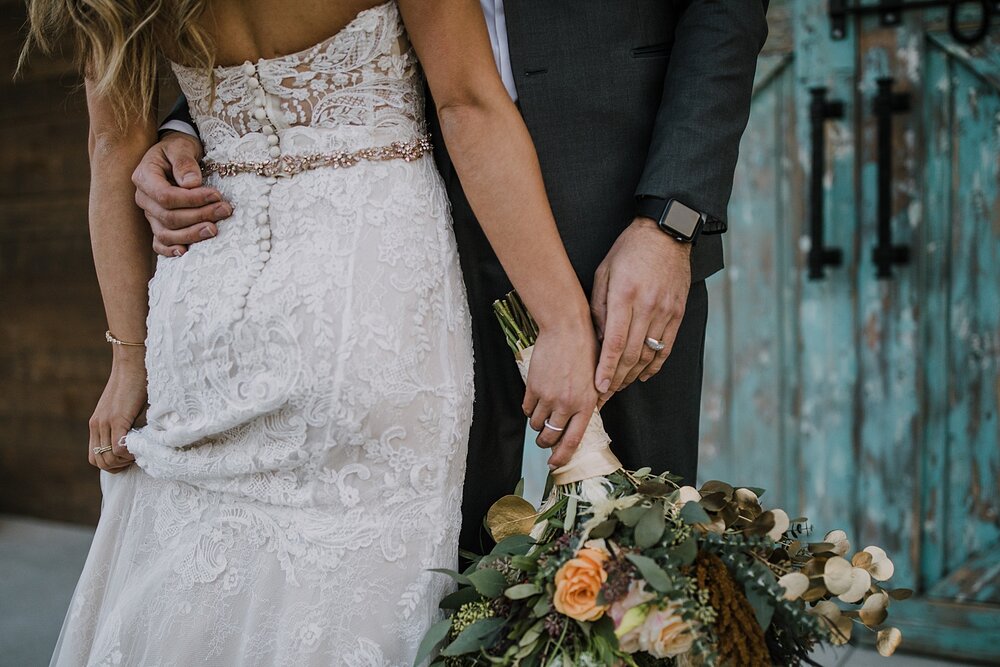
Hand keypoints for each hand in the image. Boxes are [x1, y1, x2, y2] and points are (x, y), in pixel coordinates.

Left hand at [88, 349, 146, 472]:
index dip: (113, 464)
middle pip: (100, 462)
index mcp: (97, 424)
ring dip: (124, 460)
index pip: (95, 458)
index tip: (129, 458)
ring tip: (138, 450)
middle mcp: (97, 425)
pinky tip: (139, 444)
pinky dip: (129, 452)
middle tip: (135, 457)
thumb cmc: (137, 384)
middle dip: (119, 466)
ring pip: (108, 458)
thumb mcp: (126, 409)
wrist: (133, 362)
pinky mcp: (116, 418)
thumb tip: (137, 443)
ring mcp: (104, 422)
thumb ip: (126, 426)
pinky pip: (117, 446)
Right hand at [131, 131, 231, 256]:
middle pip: (169, 217)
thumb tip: (192, 184)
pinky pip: (159, 243)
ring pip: (165, 233)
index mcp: (145, 177)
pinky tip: (186, 251)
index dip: (192, 200)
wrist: (175, 154)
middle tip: (224, 210)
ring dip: (191, 235)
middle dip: (199, 216)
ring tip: (215, 230)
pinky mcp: (158, 224)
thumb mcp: (181, 147)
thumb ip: (184, 162)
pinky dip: (170, 250)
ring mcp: (150, 214)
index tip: (216, 195)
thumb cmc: (179, 148)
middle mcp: (144, 198)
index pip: (165, 196)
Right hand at [522, 318, 599, 468]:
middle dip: (545, 442)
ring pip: (537, 424)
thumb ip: (592, 401)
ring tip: (542, 417)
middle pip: (549, 436)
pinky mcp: (533, 386)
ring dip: (538, 425)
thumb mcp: (597, 378)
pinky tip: (536, 402)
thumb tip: (585, 419)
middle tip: (545, 440)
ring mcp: (548, 396)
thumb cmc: (585, 349)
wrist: (566, 328)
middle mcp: (566, 404)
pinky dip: (530, 410)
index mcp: (586, 404)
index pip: (571, 441)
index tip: (554, 464)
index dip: (561, 457)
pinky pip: (527, 408)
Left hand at [591, 216, 691, 400]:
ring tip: (619, 386)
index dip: (606, 369)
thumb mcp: (603, 273)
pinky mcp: (678, 313)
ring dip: (633, 375)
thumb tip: (596, 340)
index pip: (613, 342)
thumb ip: (599, 307)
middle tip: (604, 395)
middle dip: (616, 379)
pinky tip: (643, 375)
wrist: (665, 234)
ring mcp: (665, 311)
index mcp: (625, 296)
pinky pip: (666, 346)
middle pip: (631, 354)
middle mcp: (647, 307)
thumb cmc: (628, 251)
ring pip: (649, 354)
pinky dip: (654, 364)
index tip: (598, 388)